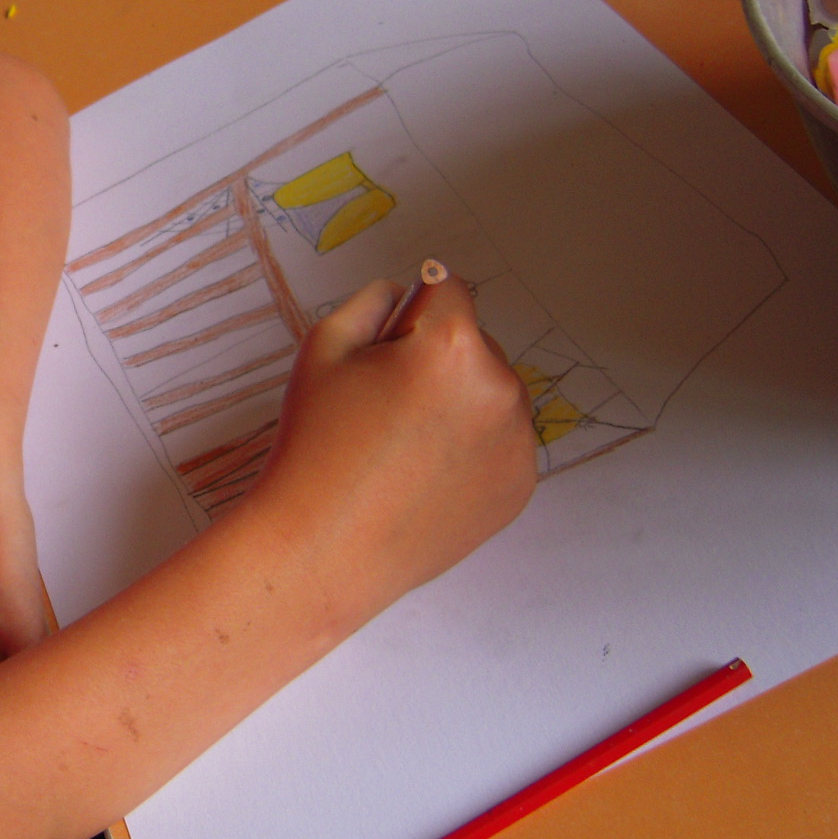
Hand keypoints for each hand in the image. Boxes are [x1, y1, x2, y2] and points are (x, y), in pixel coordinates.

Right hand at [239, 277, 537, 634]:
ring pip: (490, 395)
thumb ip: (371, 300)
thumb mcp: (322, 349)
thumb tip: (408, 294)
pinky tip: (423, 477)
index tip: (381, 356)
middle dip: (437, 362)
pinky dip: (470, 450)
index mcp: (453, 345)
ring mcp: (518, 442)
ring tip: (403, 449)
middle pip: (474, 345)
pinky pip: (500, 443)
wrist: (325, 547)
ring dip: (458, 404)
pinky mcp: (521, 485)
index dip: (407, 317)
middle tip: (383, 411)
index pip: (446, 291)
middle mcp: (501, 387)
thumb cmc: (316, 446)